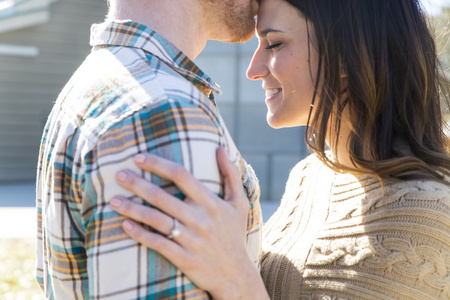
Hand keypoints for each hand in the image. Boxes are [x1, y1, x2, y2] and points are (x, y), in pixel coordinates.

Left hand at [110, 147, 268, 299]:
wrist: (235, 274)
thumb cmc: (234, 234)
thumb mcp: (239, 203)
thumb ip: (231, 174)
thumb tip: (220, 148)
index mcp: (211, 203)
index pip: (181, 176)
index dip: (158, 164)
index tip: (139, 158)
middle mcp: (200, 219)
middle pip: (162, 197)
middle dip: (137, 184)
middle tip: (119, 174)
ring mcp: (191, 240)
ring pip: (155, 220)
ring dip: (132, 209)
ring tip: (114, 200)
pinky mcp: (184, 258)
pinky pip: (157, 243)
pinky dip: (140, 234)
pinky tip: (125, 225)